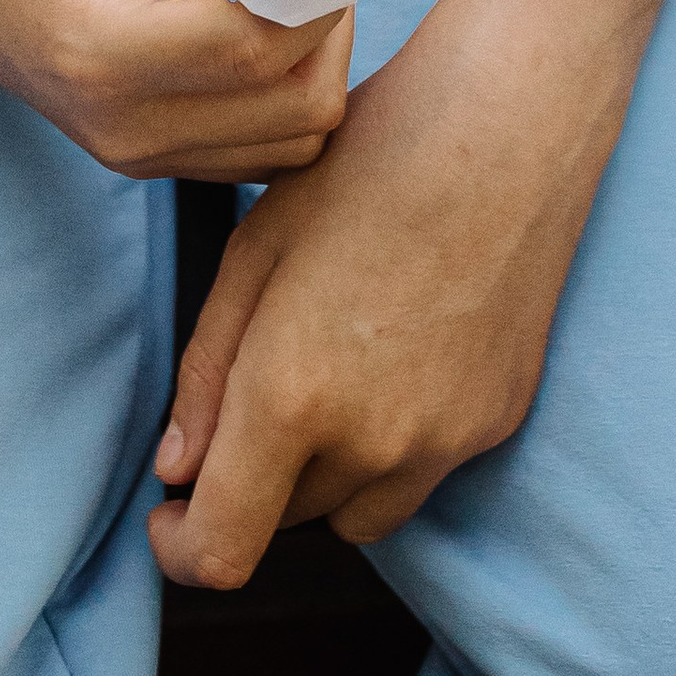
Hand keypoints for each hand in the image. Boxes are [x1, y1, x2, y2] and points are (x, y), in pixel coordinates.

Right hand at [0, 0, 351, 180]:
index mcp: (102, 57)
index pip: (259, 49)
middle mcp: (122, 130)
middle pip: (295, 111)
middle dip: (330, 32)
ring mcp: (131, 154)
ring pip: (292, 144)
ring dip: (316, 69)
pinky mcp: (142, 155)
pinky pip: (260, 152)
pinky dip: (288, 98)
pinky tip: (268, 30)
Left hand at [148, 0, 619, 583]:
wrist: (507, 124)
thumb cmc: (368, 161)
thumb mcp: (254, 247)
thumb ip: (206, 371)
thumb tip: (178, 467)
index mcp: (292, 396)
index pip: (220, 551)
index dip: (178, 547)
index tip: (168, 508)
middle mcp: (371, 443)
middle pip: (283, 523)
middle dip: (252, 477)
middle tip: (256, 375)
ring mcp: (444, 442)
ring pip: (355, 512)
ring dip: (323, 473)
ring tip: (330, 358)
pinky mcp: (497, 423)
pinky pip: (421, 470)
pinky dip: (391, 440)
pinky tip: (397, 340)